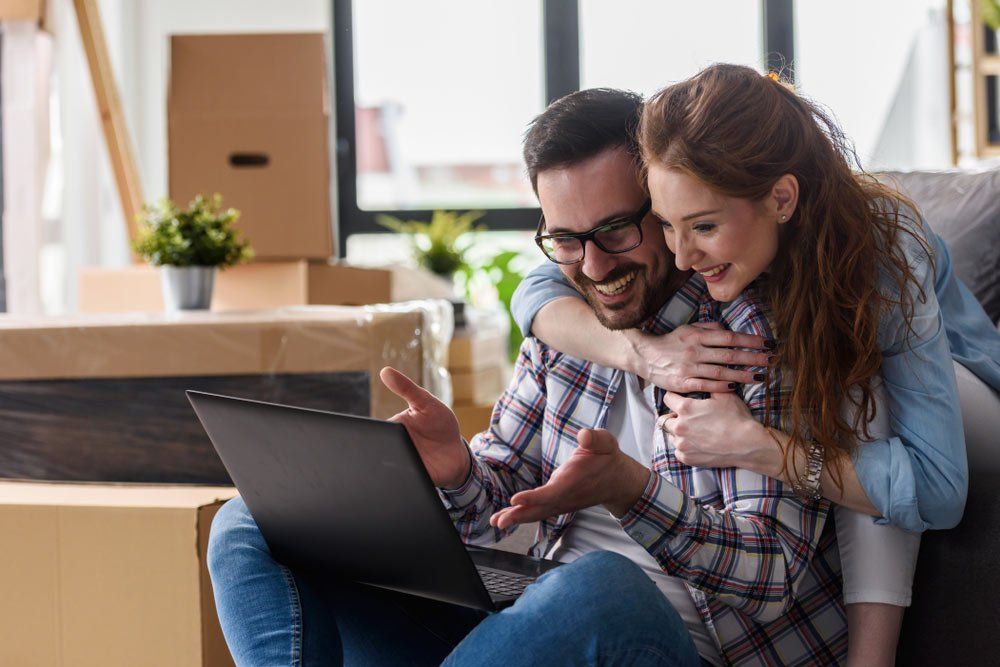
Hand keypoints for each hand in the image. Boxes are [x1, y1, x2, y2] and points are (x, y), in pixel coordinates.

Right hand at [379, 366, 470, 487]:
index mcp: (392, 428)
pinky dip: (401, 480)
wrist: (457, 455)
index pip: (375, 430)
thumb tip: (385, 371)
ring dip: (390, 466)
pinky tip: (407, 477)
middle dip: (378, 450)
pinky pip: (401, 482)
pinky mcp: (411, 480)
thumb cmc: (440, 424)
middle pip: (378, 450)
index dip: (371, 432)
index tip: (374, 431)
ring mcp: (401, 464)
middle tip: (387, 446)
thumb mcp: (426, 402)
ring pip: (386, 468)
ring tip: (400, 461)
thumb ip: (407, 388)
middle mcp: (393, 448)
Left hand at [489, 429, 649, 529]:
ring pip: (537, 513)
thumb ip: (595, 438)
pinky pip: (539, 511)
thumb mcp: (606, 442)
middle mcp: (566, 496)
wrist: (618, 481)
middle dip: (519, 515)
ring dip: (517, 517)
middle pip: (540, 509)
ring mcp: (562, 502)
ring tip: (497, 521)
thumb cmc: (608, 458)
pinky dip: (523, 515)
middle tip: (499, 521)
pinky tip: (508, 516)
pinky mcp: (558, 503)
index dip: (534, 497)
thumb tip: (584, 435)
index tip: (515, 499)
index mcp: (574, 481)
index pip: (552, 492)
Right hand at [628, 322, 770, 392]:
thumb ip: (708, 328)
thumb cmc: (670, 342)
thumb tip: (728, 329)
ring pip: (720, 372)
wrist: (645, 356)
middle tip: (771, 360)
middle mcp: (695, 351)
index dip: (750, 340)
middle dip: (752, 358)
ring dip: (742, 375)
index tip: (767, 343)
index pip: (729, 337)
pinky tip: (735, 388)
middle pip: (729, 355)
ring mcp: (689, 368)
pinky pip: (705, 386)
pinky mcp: (682, 383)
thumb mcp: (688, 329)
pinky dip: (721, 387)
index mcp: (697, 336)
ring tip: (760, 377)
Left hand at [658, 391, 779, 475]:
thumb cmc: (736, 418)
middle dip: (674, 416)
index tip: (679, 399)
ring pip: (671, 436)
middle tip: (687, 418)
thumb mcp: (724, 395)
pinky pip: (678, 451)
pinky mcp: (686, 458)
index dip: (674, 397)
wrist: (747, 445)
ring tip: (693, 432)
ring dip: (678, 433)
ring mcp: (681, 444)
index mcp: (685, 408)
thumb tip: (703, 380)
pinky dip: (684, 447)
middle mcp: (679, 426)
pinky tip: (696, 444)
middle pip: (665, 419)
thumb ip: (708, 386)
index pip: (667, 398)